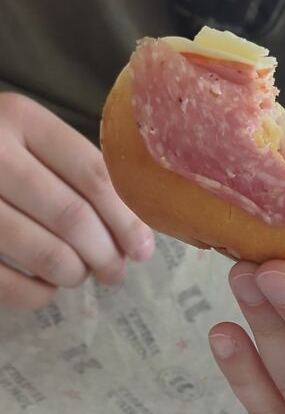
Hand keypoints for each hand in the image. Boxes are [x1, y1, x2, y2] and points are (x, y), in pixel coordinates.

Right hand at [0, 93, 153, 307]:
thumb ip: (77, 170)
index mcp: (21, 119)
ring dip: (75, 273)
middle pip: (73, 217)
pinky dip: (37, 294)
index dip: (126, 219)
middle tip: (117, 271)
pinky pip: (7, 283)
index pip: (93, 175)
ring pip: (46, 254)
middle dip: (107, 254)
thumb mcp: (30, 137)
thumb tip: (134, 233)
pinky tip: (46, 288)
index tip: (143, 248)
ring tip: (81, 274)